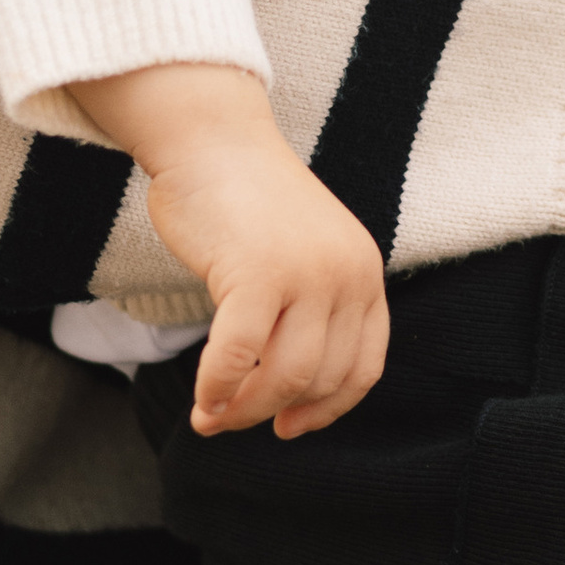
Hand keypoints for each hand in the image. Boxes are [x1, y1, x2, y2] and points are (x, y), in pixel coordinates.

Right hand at [73, 63, 390, 440]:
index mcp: (364, 270)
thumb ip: (313, 310)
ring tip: (211, 415)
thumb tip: (292, 399)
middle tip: (230, 420)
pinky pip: (238, 358)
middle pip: (321, 378)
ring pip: (285, 377)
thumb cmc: (247, 202)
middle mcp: (347, 272)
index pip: (364, 366)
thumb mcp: (305, 255)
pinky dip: (215, 390)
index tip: (290, 425)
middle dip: (272, 412)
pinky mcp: (258, 273)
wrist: (214, 139)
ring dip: (243, 411)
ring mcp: (307, 272)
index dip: (327, 409)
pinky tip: (200, 401)